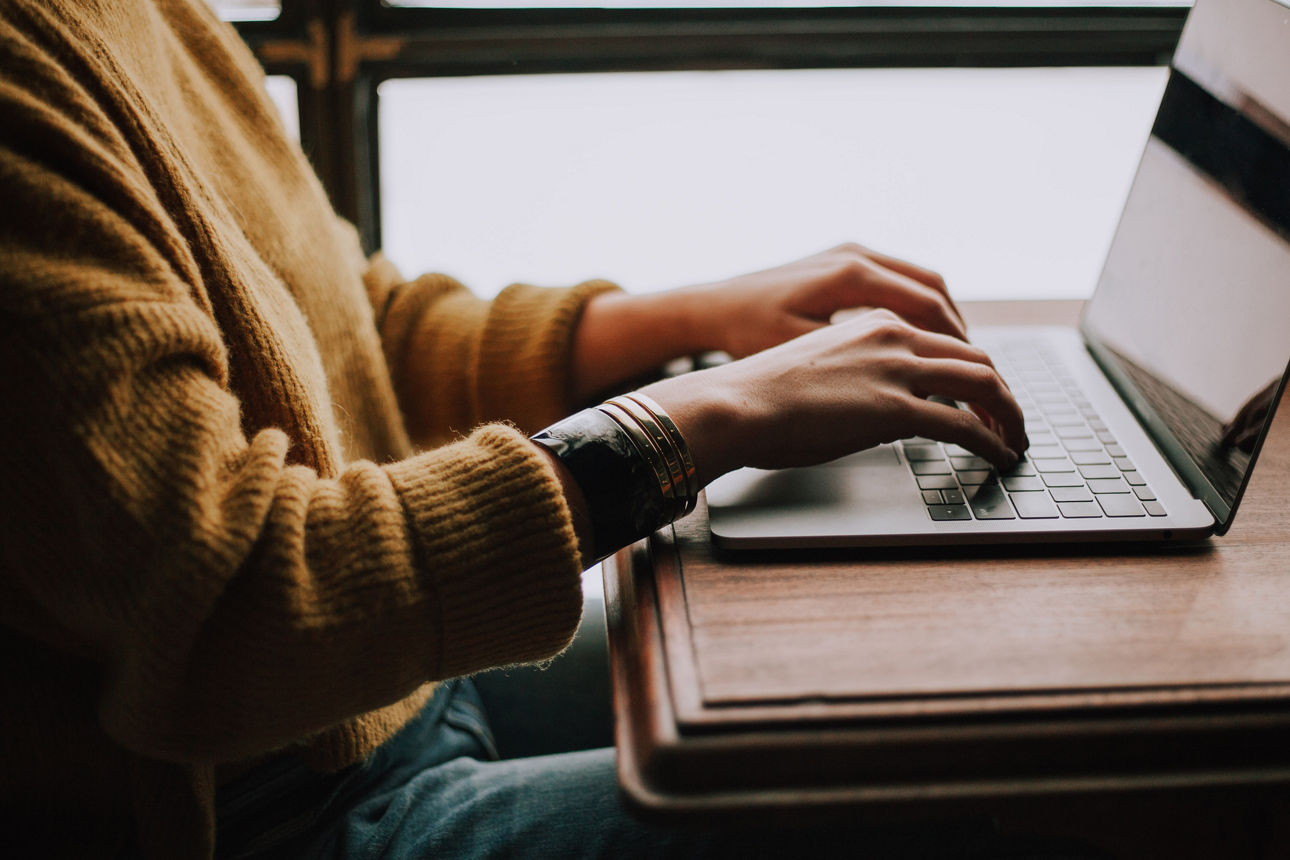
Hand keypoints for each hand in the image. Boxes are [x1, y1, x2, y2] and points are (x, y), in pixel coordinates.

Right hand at [641, 308, 1025, 485]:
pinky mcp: (896, 409)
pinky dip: (992, 441)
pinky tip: (999, 456)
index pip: (944, 340)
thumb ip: (857, 376)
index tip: (982, 396)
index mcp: (874, 322)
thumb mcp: (817, 369)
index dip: (973, 370)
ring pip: (983, 383)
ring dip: (1009, 415)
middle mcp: (893, 336)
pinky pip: (965, 424)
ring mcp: (897, 370)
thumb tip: (876, 410)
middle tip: (1011, 420)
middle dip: (1002, 392)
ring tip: (1015, 440)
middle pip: (975, 357)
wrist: (735, 403)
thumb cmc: (759, 395)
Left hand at [678, 243, 966, 358]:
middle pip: (934, 291)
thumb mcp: (803, 354)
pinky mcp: (842, 260)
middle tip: (978, 372)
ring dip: (944, 319)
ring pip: (921, 282)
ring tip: (958, 358)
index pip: (929, 308)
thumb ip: (859, 364)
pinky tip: (921, 340)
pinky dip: (919, 308)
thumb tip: (912, 388)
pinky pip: (899, 280)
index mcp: (852, 276)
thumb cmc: (748, 334)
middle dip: (960, 334)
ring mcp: (850, 253)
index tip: (975, 377)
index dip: (957, 346)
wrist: (711, 307)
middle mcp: (857, 256)